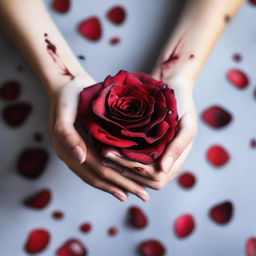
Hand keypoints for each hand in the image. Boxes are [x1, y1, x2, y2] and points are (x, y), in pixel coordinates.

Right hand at [49, 77, 148, 201]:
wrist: (67, 87)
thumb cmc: (67, 97)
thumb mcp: (64, 111)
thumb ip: (67, 135)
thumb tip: (79, 158)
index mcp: (68, 150)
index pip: (95, 171)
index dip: (113, 182)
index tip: (131, 193)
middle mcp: (74, 155)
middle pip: (100, 177)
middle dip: (121, 187)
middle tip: (143, 196)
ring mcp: (80, 152)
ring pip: (101, 174)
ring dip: (119, 184)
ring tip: (138, 191)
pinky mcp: (88, 146)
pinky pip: (101, 164)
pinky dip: (114, 173)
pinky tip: (127, 176)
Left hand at [103, 76, 196, 189]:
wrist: (173, 85)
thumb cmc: (181, 103)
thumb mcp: (187, 123)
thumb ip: (179, 146)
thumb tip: (164, 169)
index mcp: (176, 159)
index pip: (156, 178)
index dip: (136, 172)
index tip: (116, 156)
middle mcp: (164, 161)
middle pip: (144, 179)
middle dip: (124, 169)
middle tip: (105, 156)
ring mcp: (155, 155)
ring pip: (136, 172)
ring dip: (119, 166)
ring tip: (103, 154)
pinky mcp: (146, 147)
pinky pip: (133, 160)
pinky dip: (120, 158)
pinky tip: (108, 150)